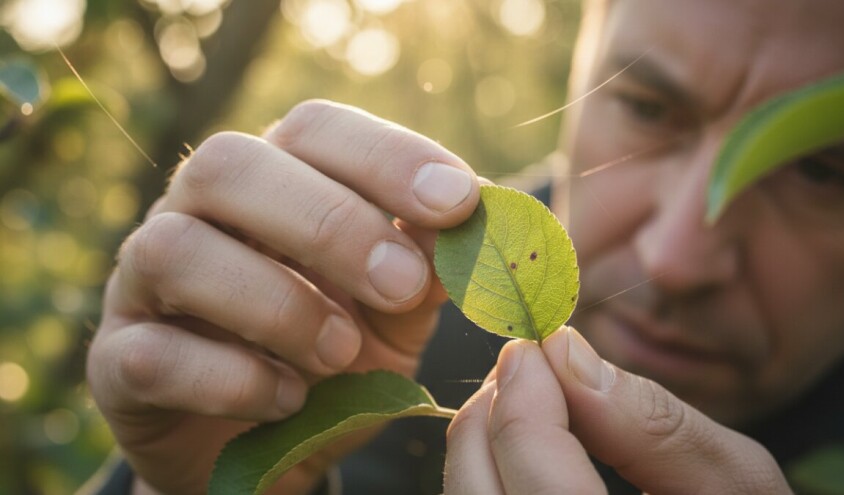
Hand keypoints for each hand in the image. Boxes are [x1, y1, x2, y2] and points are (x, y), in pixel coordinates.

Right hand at [87, 101, 479, 494]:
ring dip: (277, 303)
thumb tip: (475, 225)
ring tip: (341, 352)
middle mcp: (196, 213)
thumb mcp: (397, 311)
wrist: (271, 441)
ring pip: (175, 250)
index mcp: (273, 181)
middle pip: (229, 166)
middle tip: (401, 285)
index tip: (459, 203)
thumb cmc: (338, 354)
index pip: (314, 129)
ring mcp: (144, 285)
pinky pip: (150, 354)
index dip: (386, 156)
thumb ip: (427, 267)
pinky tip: (288, 399)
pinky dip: (232, 379)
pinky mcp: (119, 361)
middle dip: (329, 223)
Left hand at [445, 327, 792, 493]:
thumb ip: (656, 424)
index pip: (542, 488)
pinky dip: (489, 480)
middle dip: (492, 415)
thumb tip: (568, 355)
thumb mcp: (740, 484)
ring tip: (524, 404)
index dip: (527, 400)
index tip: (541, 345)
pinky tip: (523, 456)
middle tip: (525, 366)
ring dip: (482, 446)